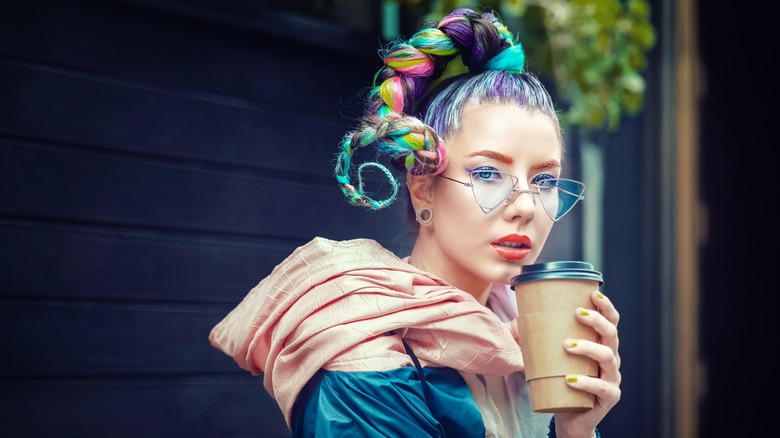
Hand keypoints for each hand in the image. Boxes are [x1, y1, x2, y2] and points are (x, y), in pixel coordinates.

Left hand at [554, 291, 621, 437]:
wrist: (569, 416)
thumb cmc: (561, 382)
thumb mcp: (554, 357)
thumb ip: (542, 339)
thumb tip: (519, 319)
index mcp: (601, 345)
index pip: (611, 322)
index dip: (606, 307)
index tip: (593, 294)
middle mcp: (611, 359)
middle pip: (612, 334)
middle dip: (597, 321)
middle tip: (577, 314)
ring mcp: (612, 378)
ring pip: (608, 357)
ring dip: (588, 347)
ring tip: (567, 345)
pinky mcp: (609, 398)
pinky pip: (601, 388)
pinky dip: (586, 383)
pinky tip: (570, 380)